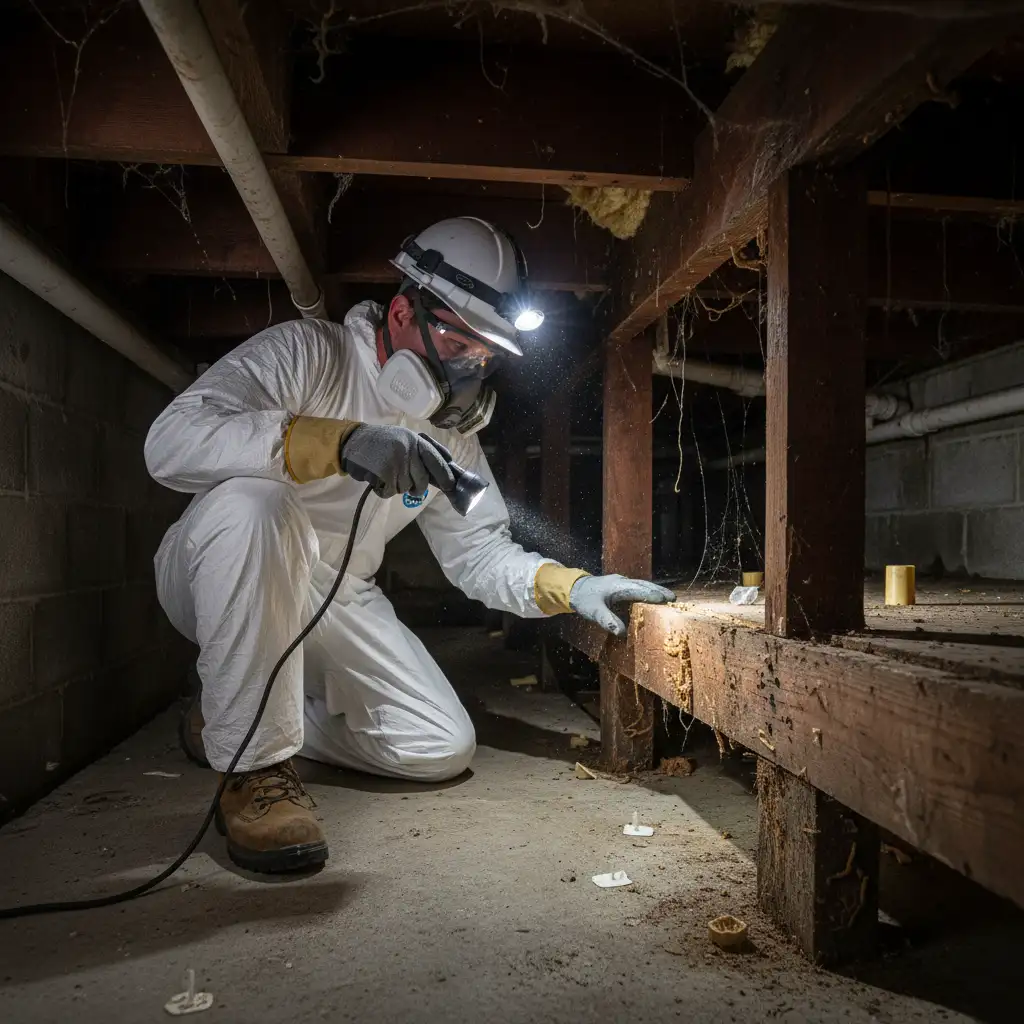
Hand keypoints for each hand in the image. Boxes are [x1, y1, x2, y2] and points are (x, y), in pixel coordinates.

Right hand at [340, 425, 454, 498]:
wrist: (352, 442)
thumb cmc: (380, 442)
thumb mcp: (403, 438)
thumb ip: (422, 449)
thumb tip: (448, 463)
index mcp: (415, 440)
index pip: (436, 459)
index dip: (444, 474)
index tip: (450, 486)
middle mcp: (408, 449)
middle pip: (422, 480)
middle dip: (418, 488)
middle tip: (414, 490)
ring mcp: (397, 461)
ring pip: (406, 487)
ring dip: (397, 487)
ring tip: (387, 474)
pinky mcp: (385, 473)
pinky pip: (391, 491)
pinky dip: (384, 490)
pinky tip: (378, 479)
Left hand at [569, 574, 674, 636]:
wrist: (574, 588)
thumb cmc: (584, 599)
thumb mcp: (593, 612)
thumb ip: (608, 621)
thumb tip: (622, 633)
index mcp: (617, 586)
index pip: (638, 589)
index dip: (652, 594)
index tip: (666, 599)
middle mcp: (622, 582)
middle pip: (644, 585)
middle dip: (659, 591)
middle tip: (674, 599)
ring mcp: (621, 583)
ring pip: (642, 585)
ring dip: (655, 591)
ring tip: (669, 598)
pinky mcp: (620, 587)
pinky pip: (637, 588)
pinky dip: (647, 592)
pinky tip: (653, 599)